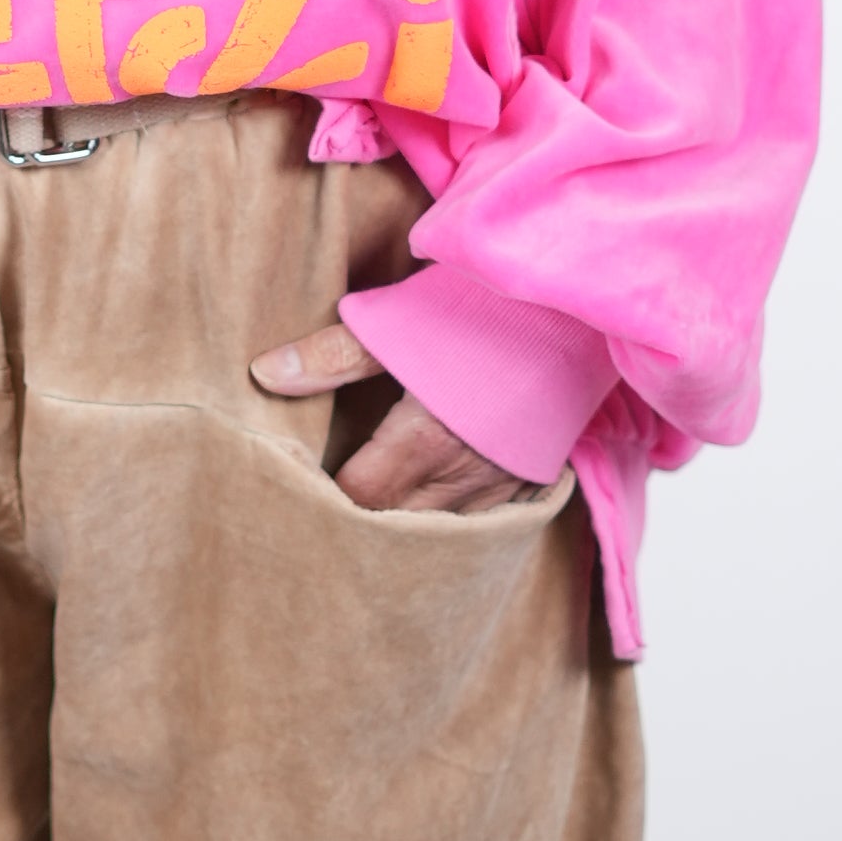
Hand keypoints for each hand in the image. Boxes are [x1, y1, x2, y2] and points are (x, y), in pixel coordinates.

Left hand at [248, 321, 540, 512]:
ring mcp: (503, 485)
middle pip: (395, 524)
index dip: (325, 494)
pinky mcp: (531, 479)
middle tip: (325, 498)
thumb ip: (334, 355)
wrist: (577, 313)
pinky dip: (448, 517)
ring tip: (372, 502)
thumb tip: (264, 375)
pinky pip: (480, 521)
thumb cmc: (484, 310)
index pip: (359, 498)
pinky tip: (429, 498)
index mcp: (425, 442)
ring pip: (438, 530)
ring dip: (404, 521)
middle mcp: (465, 477)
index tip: (301, 478)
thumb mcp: (402, 322)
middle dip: (360, 516)